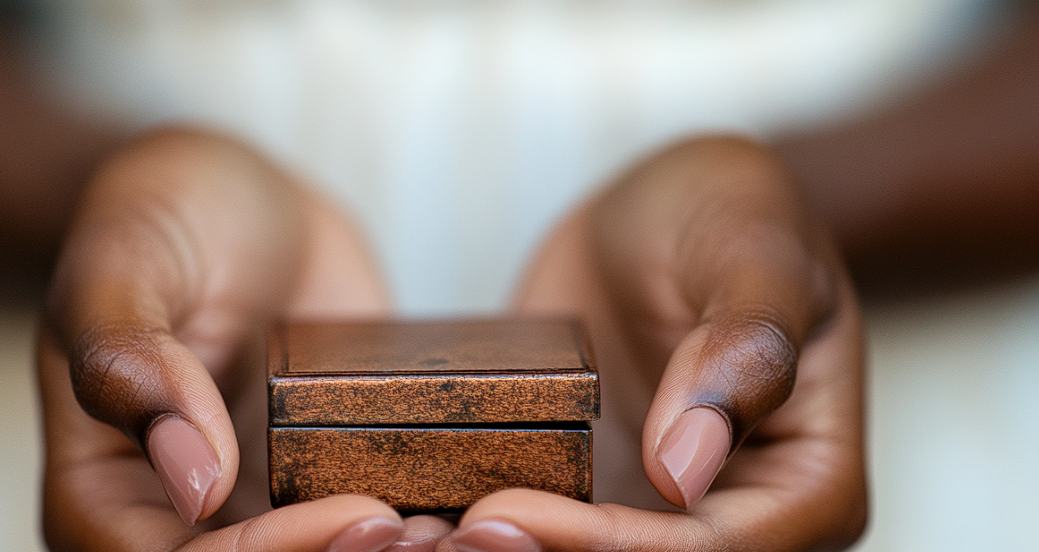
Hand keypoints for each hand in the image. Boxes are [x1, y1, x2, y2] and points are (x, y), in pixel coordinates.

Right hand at [36, 127, 451, 549]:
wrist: (244, 202)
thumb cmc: (165, 214)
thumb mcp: (123, 260)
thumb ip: (128, 359)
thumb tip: (191, 482)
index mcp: (101, 491)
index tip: (363, 513)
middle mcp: (176, 517)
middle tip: (430, 531)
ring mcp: (256, 506)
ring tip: (463, 526)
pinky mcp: (320, 482)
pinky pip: (361, 527)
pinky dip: (416, 527)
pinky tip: (475, 505)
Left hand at [442, 137, 865, 550]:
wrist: (667, 211)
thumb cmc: (732, 211)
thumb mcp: (755, 246)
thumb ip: (744, 346)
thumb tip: (687, 470)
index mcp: (809, 481)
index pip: (711, 551)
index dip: (609, 548)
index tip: (502, 513)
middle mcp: (741, 517)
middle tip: (439, 536)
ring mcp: (663, 515)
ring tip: (412, 534)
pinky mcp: (597, 496)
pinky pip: (543, 532)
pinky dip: (484, 531)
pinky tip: (415, 513)